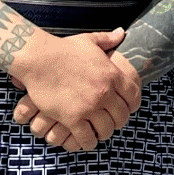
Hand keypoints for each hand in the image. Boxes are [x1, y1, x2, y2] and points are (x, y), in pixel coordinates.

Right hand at [9, 28, 141, 145]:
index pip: (133, 97)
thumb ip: (108, 39)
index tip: (127, 109)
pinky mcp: (72, 118)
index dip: (132, 106)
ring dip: (103, 133)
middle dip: (118, 122)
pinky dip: (88, 142)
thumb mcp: (89, 41)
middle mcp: (104, 93)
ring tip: (98, 133)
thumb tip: (122, 32)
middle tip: (111, 123)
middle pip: (121, 117)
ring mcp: (89, 107)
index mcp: (112, 75)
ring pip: (105, 130)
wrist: (40, 59)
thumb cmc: (63, 49)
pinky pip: (86, 138)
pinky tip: (86, 141)